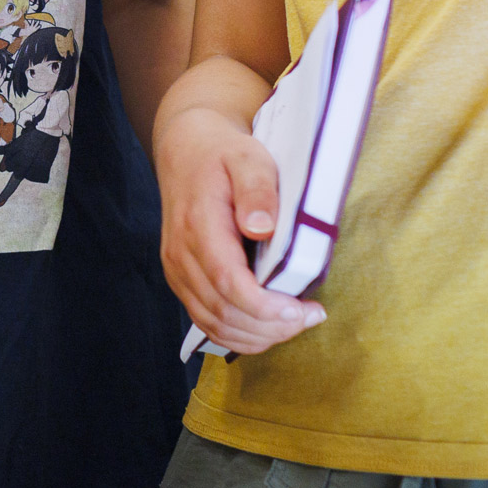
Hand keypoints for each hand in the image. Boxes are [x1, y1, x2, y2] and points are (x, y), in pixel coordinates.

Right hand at [156, 103, 321, 355]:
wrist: (186, 152)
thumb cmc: (222, 156)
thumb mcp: (248, 158)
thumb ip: (257, 191)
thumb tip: (262, 228)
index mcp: (198, 225)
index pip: (227, 282)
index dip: (265, 307)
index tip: (302, 311)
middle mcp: (180, 254)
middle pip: (222, 311)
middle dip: (270, 326)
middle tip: (310, 317)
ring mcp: (177, 270)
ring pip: (213, 323)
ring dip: (257, 336)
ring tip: (295, 324)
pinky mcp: (181, 279)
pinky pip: (206, 321)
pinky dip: (239, 334)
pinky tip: (268, 327)